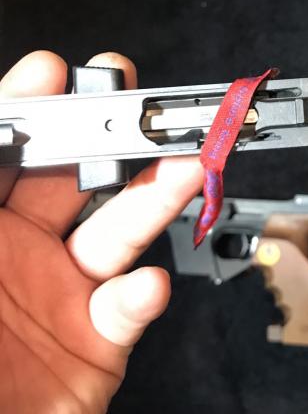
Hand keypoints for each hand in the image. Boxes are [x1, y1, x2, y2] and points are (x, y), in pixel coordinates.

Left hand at [0, 51, 203, 412]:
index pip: (7, 152)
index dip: (30, 109)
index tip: (54, 74)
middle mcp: (18, 255)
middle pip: (73, 179)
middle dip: (109, 138)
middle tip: (139, 112)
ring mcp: (62, 295)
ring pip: (116, 234)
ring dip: (154, 199)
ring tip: (183, 171)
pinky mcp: (97, 342)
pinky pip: (128, 309)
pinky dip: (143, 296)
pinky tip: (143, 287)